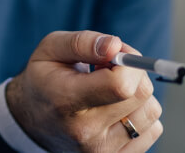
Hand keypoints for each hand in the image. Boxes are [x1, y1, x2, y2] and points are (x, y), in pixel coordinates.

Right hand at [6, 31, 162, 151]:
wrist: (31, 121)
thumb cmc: (44, 79)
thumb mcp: (50, 49)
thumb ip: (82, 42)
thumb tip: (115, 45)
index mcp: (66, 100)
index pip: (120, 86)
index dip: (128, 64)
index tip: (115, 56)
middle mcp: (85, 131)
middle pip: (140, 95)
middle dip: (133, 73)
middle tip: (109, 70)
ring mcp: (102, 150)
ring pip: (151, 112)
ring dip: (138, 94)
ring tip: (111, 91)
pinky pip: (153, 130)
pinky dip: (141, 114)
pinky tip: (117, 109)